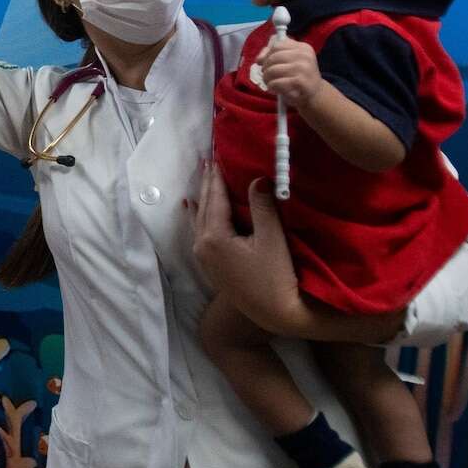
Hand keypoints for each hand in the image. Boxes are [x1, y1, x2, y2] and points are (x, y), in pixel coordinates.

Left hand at [190, 164, 303, 333]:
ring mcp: (204, 257)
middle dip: (207, 183)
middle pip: (204, 206)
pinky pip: (199, 231)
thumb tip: (257, 178)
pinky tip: (192, 208)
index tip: (216, 154)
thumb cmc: (275, 276)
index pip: (215, 199)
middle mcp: (202, 246)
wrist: (274, 313)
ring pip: (199, 218)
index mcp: (214, 237)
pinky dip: (198, 215)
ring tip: (202, 177)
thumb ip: (262, 207)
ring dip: (203, 197)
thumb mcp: (272, 239)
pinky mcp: (210, 266)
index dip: (217, 176)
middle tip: (207, 159)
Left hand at [257, 38, 324, 110]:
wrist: (314, 94)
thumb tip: (259, 59)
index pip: (277, 45)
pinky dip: (272, 87)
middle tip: (266, 76)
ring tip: (270, 83)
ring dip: (266, 79)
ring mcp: (303, 68)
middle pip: (273, 57)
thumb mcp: (289, 61)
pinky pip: (276, 82)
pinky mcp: (300, 82)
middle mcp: (305, 55)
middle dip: (265, 68)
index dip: (266, 55)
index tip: (263, 63)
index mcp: (303, 47)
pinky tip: (276, 89)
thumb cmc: (297, 76)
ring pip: (272, 70)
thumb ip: (273, 54)